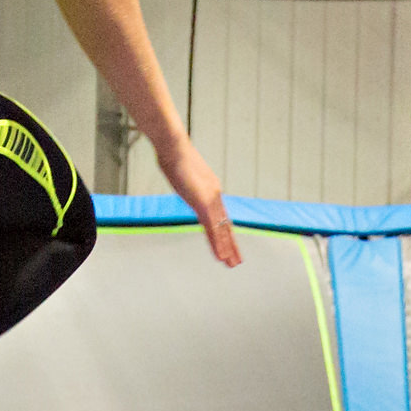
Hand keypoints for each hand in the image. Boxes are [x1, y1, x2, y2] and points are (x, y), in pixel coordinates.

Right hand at [159, 140, 242, 266]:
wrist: (174, 146)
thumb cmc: (173, 153)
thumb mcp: (181, 168)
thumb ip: (183, 176)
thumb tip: (174, 167)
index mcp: (211, 189)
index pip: (221, 214)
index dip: (225, 230)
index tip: (229, 242)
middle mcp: (215, 196)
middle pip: (225, 225)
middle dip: (231, 244)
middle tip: (237, 260)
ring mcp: (211, 200)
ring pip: (221, 230)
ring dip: (227, 249)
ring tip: (232, 264)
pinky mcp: (204, 204)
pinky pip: (213, 229)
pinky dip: (218, 244)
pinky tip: (221, 257)